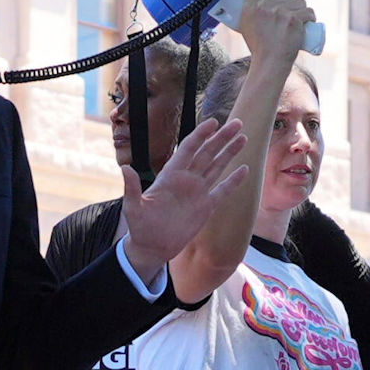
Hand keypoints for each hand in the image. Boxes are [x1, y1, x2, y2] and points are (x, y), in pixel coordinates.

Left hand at [122, 114, 251, 268]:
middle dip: (222, 138)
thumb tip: (125, 168)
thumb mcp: (133, 207)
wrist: (152, 247)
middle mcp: (186, 179)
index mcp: (171, 175)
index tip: (213, 122)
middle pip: (207, 153)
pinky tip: (245, 168)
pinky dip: (234, 180)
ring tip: (243, 137)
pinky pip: (223, 190)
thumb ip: (132, 188)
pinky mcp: (206, 206)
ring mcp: (197, 192)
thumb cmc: (140, 226)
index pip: (188, 148)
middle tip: (237, 123)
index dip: (201, 134)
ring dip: (230, 152)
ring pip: (217, 166)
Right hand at [233, 0, 317, 62]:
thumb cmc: (260, 48)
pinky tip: (308, 24)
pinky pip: (308, 12)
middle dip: (292, 4)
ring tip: (297, 24)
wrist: (269, 63)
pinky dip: (311, 18)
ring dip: (302, 11)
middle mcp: (264, 6)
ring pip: (300, 2)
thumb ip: (254, 11)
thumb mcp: (247, 26)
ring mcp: (280, 12)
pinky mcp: (294, 19)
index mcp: (250, 5)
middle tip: (289, 20)